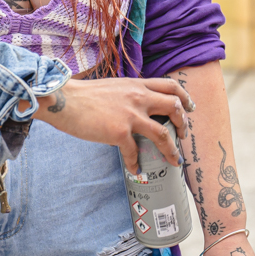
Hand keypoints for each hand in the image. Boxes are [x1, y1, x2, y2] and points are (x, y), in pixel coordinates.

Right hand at [35, 76, 194, 174]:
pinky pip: (135, 152)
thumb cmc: (83, 95)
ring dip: (171, 150)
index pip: (170, 86)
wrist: (64, 100)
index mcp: (137, 85)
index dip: (184, 97)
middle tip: (184, 134)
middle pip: (175, 107)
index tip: (189, 107)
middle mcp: (138, 97)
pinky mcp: (119, 132)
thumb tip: (136, 109)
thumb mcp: (113, 87)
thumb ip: (128, 95)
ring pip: (163, 134)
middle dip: (184, 123)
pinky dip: (137, 164)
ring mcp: (131, 115)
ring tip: (174, 160)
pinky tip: (137, 170)